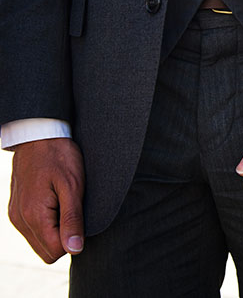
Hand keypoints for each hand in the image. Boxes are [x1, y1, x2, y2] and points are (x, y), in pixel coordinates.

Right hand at [8, 138, 84, 262]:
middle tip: (74, 210)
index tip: (80, 216)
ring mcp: (15, 216)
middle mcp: (20, 220)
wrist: (38, 136)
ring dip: (56, 231)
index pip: (56, 251)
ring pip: (39, 243)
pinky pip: (33, 231)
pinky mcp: (16, 210)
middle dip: (64, 238)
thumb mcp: (73, 186)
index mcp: (34, 216)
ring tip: (64, 204)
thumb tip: (74, 249)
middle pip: (47, 252)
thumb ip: (72, 219)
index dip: (74, 239)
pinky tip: (55, 203)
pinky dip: (47, 224)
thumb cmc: (59, 157)